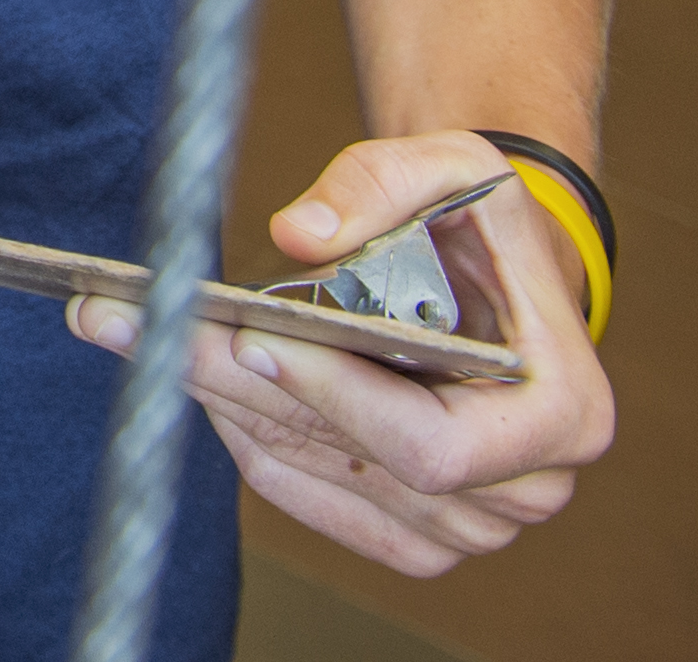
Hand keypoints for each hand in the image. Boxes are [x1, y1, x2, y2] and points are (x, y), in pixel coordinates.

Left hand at [68, 133, 615, 573]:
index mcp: (563, 412)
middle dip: (239, 381)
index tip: (250, 338)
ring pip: (319, 473)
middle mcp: (529, 486)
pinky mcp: (419, 531)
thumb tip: (299, 234)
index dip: (338, 398)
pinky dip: (248, 437)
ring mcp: (474, 522)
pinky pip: (312, 496)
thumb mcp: (454, 166)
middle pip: (359, 460)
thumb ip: (380, 185)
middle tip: (134, 320)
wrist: (487, 271)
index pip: (432, 444)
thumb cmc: (478, 222)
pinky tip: (199, 374)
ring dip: (224, 401)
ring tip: (139, 330)